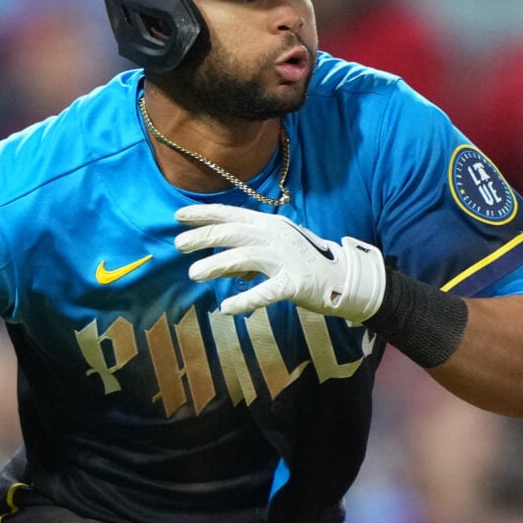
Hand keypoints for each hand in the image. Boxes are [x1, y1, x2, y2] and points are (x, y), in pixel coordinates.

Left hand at [174, 204, 385, 321]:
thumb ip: (249, 253)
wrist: (343, 278)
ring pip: (245, 257)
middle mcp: (275, 236)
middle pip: (233, 233)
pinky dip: (246, 300)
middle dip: (204, 237)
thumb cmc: (305, 262)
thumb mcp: (275, 249)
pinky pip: (267, 292)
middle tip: (179, 244)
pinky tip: (228, 308)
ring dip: (217, 265)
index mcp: (269, 225)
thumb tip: (222, 262)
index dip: (204, 214)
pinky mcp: (295, 283)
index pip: (231, 215)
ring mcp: (285, 258)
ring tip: (194, 273)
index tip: (178, 215)